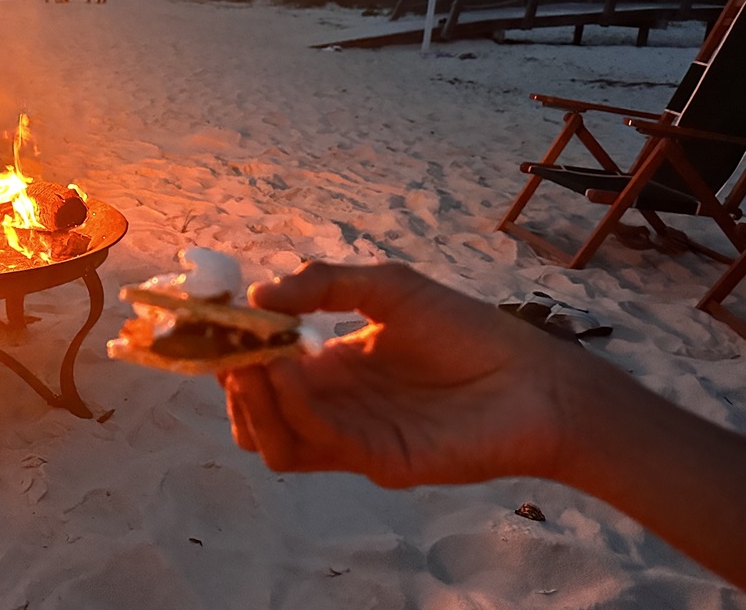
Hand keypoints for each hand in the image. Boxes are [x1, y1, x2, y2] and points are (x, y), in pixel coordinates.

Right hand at [222, 261, 581, 486]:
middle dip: (231, 381)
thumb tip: (258, 292)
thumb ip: (324, 284)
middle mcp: (334, 407)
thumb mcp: (388, 287)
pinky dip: (294, 408)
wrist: (536, 379)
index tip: (210, 319)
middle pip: (256, 414)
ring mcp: (353, 438)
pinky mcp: (378, 460)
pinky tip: (289, 368)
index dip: (233, 349)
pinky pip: (320, 442)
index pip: (264, 371)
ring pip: (274, 441)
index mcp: (332, 369)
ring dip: (251, 404)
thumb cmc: (466, 329)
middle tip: (223, 345)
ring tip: (246, 361)